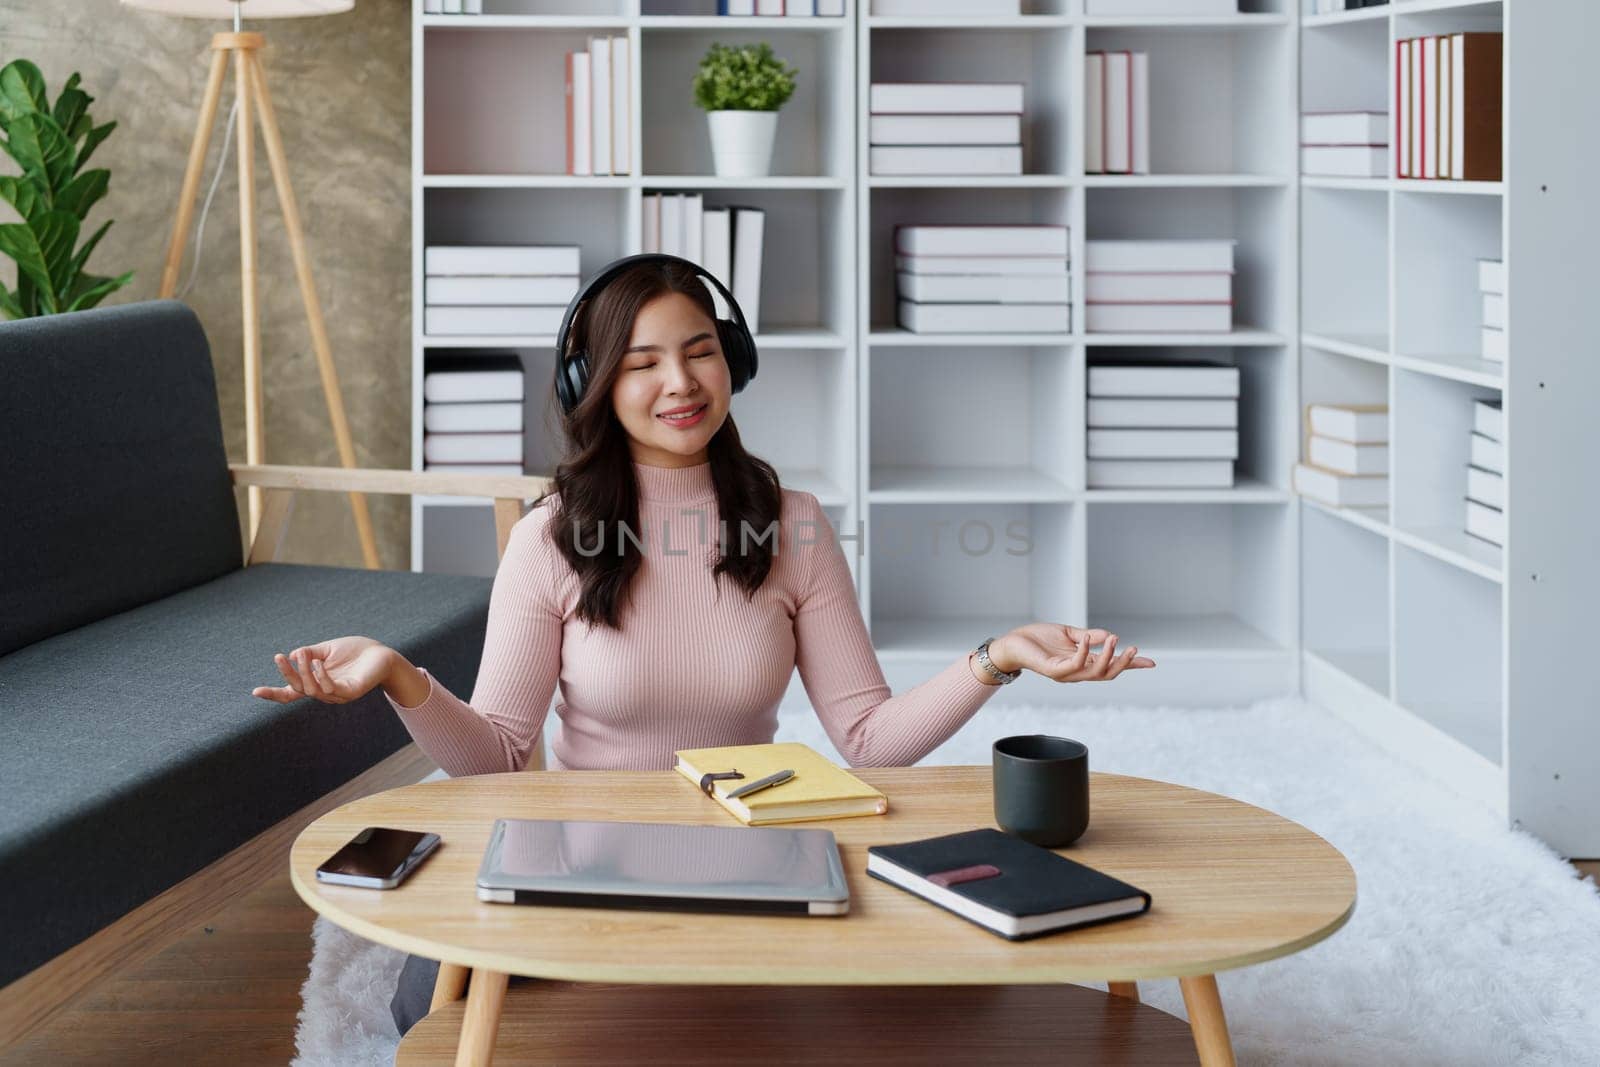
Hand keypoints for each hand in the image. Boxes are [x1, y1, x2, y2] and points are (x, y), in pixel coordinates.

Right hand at [251, 636, 393, 704]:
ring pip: (312, 689)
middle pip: (298, 689)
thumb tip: (293, 656)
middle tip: (279, 657)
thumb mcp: (326, 650)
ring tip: (303, 655)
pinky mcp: (350, 692)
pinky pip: (331, 688)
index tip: (255, 691)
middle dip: (287, 674)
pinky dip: (322, 676)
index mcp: (316, 683)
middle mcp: (324, 692)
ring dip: (304, 672)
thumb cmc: (354, 651)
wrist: (381, 653)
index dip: (274, 694)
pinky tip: (319, 663)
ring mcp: (337, 695)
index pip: (291, 693)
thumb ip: (309, 654)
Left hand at [989, 623, 1154, 682]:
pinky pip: (1074, 664)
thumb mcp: (1068, 634)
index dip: (1131, 665)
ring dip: (1107, 656)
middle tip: (1133, 648)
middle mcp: (1077, 672)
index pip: (1111, 666)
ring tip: (1115, 639)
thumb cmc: (1037, 639)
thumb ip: (1088, 635)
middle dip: (1123, 663)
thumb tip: (1109, 634)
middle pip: (1108, 674)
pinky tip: (1089, 638)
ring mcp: (1066, 673)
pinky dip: (1084, 651)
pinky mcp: (1054, 670)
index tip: (1151, 663)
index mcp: (1083, 663)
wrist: (1012, 643)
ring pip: (1094, 672)